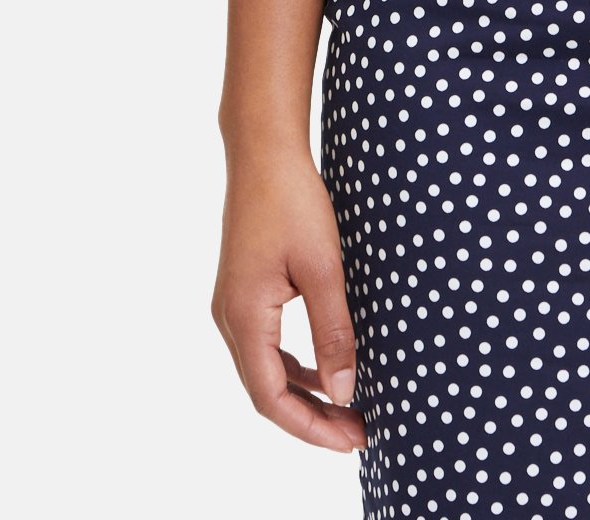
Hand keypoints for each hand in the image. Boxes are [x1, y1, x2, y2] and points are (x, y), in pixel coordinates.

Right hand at [212, 145, 365, 452]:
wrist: (264, 151)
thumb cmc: (293, 201)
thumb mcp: (323, 267)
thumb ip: (333, 331)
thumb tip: (343, 392)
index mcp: (244, 317)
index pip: (271, 398)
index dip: (312, 427)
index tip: (353, 438)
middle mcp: (230, 318)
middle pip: (266, 391)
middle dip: (311, 418)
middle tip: (358, 431)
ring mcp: (234, 305)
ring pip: (265, 370)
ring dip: (304, 393)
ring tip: (347, 408)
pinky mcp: (244, 290)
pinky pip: (267, 345)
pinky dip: (295, 365)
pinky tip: (326, 366)